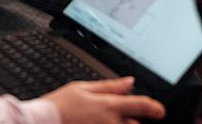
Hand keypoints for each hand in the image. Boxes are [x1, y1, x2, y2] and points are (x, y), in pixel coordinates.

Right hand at [44, 77, 164, 123]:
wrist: (41, 123)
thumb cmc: (60, 106)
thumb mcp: (83, 87)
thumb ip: (109, 85)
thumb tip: (129, 81)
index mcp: (108, 106)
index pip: (140, 105)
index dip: (154, 108)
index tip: (161, 111)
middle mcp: (110, 123)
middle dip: (132, 120)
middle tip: (117, 114)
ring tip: (102, 118)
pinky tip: (96, 121)